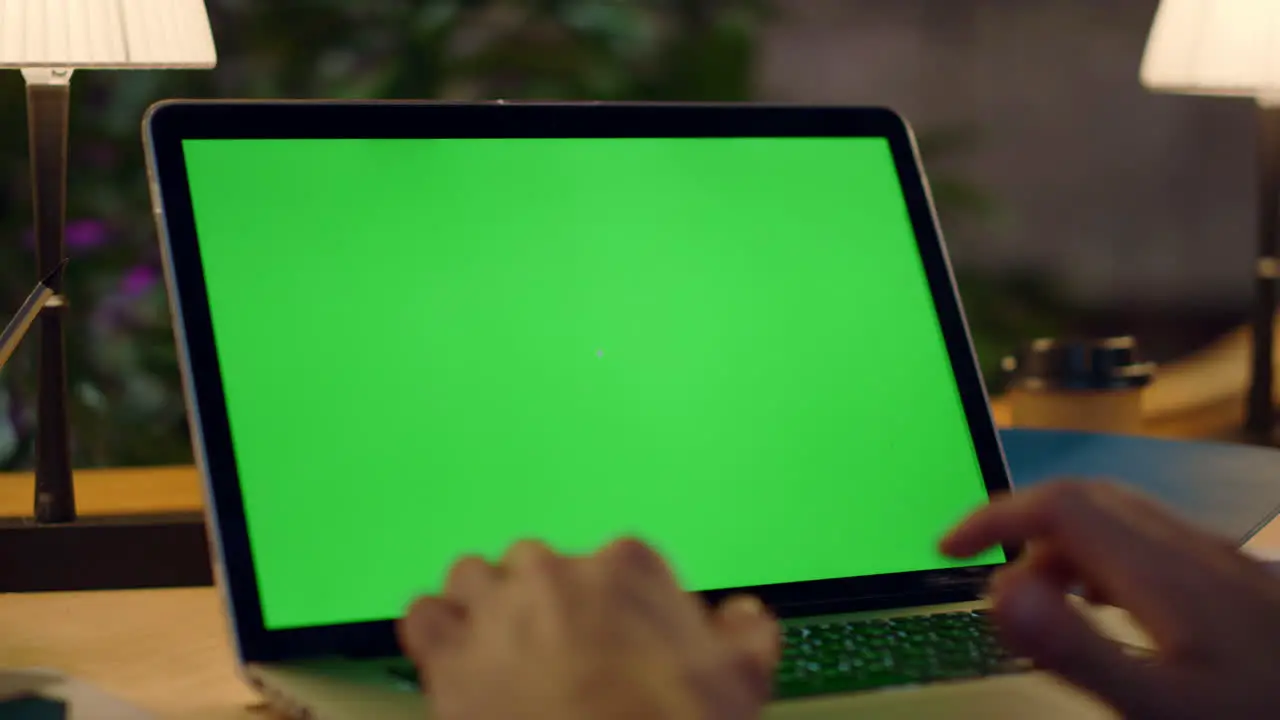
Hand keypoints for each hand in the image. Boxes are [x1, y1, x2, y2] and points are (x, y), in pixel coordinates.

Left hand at [398, 538, 779, 719]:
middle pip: (536, 564)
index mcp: (625, 567)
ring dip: (484, 606)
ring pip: (473, 578)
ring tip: (499, 646)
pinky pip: (424, 616)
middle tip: (558, 650)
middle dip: (544, 601)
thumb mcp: (743, 678)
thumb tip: (744, 616)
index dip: (613, 603)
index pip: (615, 562)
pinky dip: (435, 631)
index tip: (615, 634)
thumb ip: (746, 632)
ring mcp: (497, 608)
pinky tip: (452, 654)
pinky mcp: (450, 654)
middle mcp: (555, 571)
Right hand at [941, 480, 1279, 719]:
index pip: (1060, 507)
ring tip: (1035, 597)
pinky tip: (1109, 605)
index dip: (994, 515)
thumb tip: (998, 592)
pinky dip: (1102, 558)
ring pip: (1122, 519)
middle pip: (1088, 501)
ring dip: (1062, 541)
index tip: (948, 550)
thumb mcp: (1164, 709)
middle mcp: (1194, 553)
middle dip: (1020, 522)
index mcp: (1167, 575)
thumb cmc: (1259, 716)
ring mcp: (1221, 564)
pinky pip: (1152, 544)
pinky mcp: (1238, 581)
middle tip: (980, 569)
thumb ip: (1078, 651)